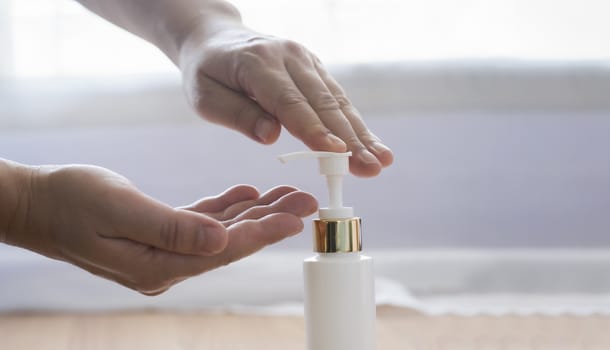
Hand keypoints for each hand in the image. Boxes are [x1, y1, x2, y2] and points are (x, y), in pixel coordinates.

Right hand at [7, 165, 316, 294]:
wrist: (35, 203)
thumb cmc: (69, 202)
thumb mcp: (119, 210)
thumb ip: (171, 228)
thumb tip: (221, 242)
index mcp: (157, 265)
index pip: (222, 251)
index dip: (262, 234)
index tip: (297, 218)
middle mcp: (165, 264)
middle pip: (230, 244)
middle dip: (270, 222)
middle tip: (306, 201)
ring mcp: (163, 251)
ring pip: (221, 232)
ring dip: (254, 213)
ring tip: (287, 195)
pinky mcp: (159, 235)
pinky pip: (201, 222)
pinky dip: (225, 208)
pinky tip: (246, 196)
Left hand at [178, 22, 393, 176]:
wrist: (216, 37)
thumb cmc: (207, 72)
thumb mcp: (205, 97)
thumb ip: (238, 115)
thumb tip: (271, 136)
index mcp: (257, 63)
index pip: (289, 102)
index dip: (314, 129)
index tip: (337, 153)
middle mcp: (288, 57)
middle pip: (323, 102)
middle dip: (350, 139)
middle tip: (371, 167)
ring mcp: (305, 60)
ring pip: (337, 100)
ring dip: (361, 133)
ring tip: (382, 161)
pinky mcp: (314, 68)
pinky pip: (336, 97)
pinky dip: (354, 123)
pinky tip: (371, 144)